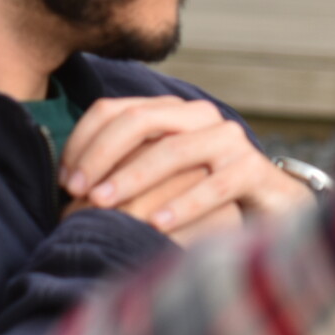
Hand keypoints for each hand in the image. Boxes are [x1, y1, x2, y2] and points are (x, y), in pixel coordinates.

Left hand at [59, 97, 312, 239]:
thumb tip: (68, 178)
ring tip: (105, 206)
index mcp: (172, 112)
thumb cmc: (200, 195)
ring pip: (174, 150)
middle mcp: (201, 118)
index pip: (115, 110)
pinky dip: (182, 204)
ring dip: (133, 177)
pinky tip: (156, 225)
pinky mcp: (255, 170)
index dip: (83, 141)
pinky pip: (214, 185)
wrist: (270, 208)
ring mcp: (230, 141)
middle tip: (78, 192)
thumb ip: (125, 166)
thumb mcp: (158, 177)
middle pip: (141, 120)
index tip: (64, 181)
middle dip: (102, 155)